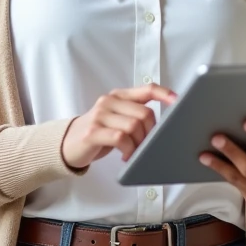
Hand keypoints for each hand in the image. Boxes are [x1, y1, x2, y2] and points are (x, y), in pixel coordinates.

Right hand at [62, 85, 176, 169]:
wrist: (67, 144)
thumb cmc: (98, 133)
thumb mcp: (117, 119)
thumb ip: (134, 115)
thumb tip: (163, 125)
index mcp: (119, 96)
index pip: (147, 89)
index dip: (164, 94)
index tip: (178, 102)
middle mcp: (109, 101)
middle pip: (144, 113)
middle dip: (151, 133)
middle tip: (147, 146)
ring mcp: (99, 116)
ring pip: (133, 126)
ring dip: (140, 144)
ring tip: (135, 153)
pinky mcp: (93, 132)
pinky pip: (121, 139)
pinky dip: (129, 150)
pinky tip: (126, 157)